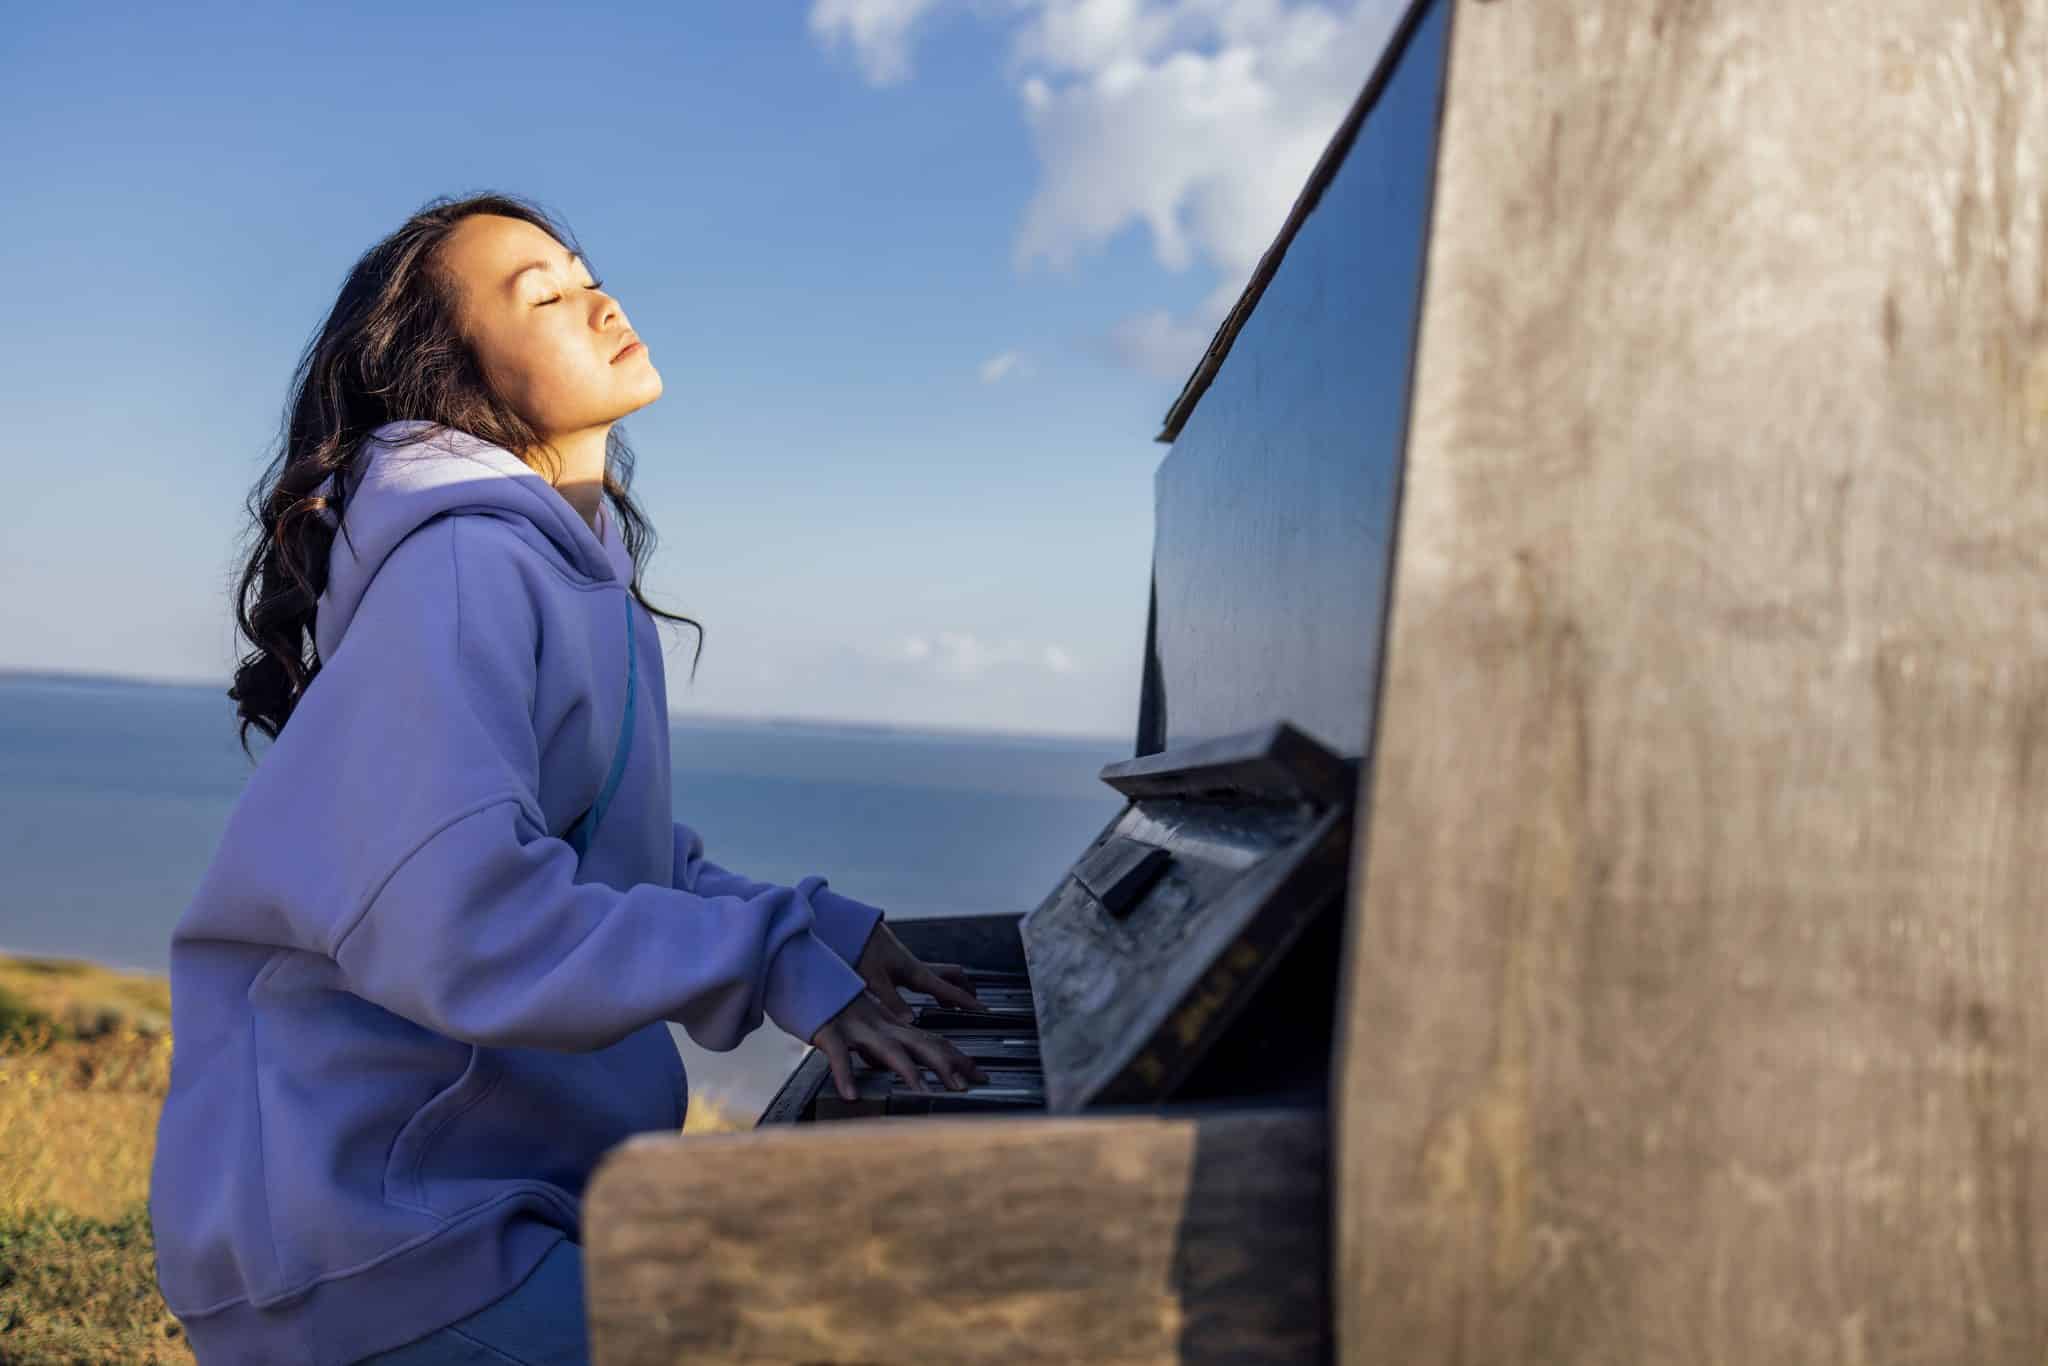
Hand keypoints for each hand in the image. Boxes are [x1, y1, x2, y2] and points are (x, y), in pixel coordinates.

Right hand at [810, 993, 989, 1099]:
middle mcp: (880, 1027)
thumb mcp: (863, 1029)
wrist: (804, 971)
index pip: (932, 1042)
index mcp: (891, 1027)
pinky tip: (850, 1094)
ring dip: (907, 1071)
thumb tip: (899, 1069)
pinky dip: (844, 1074)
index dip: (958, 1059)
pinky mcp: (828, 1031)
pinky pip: (837, 1054)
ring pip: (887, 1049)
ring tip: (923, 1092)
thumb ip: (882, 1048)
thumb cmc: (834, 1005)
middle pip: (921, 1044)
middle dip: (947, 1065)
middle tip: (966, 1087)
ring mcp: (856, 1029)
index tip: (980, 1076)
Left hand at [853, 921, 987, 1023]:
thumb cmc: (860, 948)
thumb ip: (892, 1001)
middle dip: (965, 990)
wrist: (849, 926)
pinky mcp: (899, 963)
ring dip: (950, 988)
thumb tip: (911, 1021)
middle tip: (973, 1005)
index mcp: (916, 973)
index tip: (984, 1010)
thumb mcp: (874, 979)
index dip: (968, 1002)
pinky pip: (926, 976)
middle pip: (952, 977)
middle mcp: (917, 968)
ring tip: (952, 1005)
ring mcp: (909, 964)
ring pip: (940, 976)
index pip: (950, 990)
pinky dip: (933, 986)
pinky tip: (923, 994)